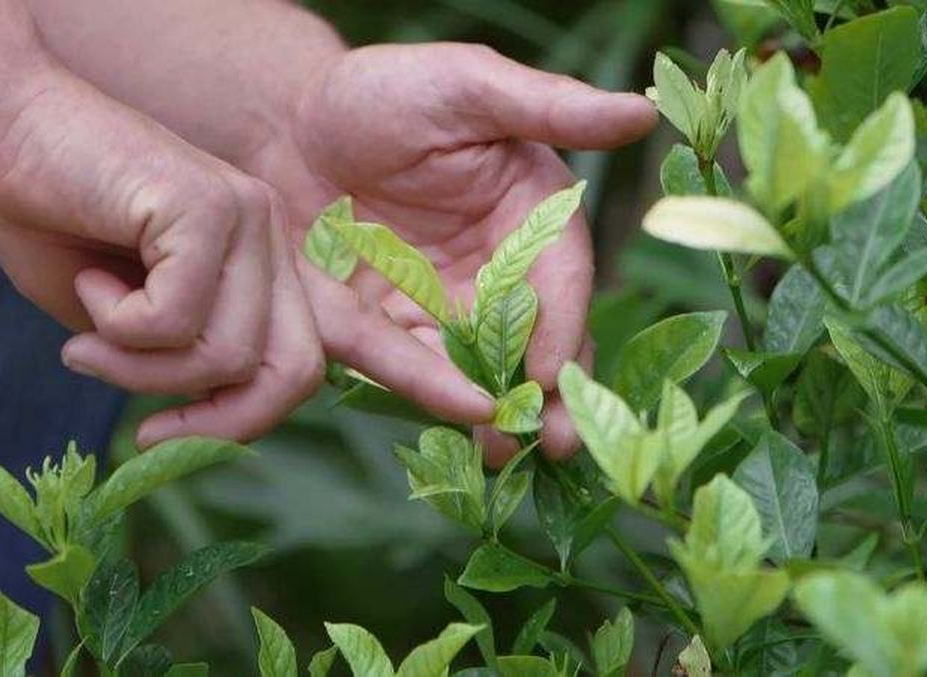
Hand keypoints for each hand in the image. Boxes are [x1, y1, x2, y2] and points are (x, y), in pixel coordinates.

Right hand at [0, 69, 322, 446]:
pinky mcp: (206, 206)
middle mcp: (270, 239)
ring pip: (228, 356)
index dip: (246, 421)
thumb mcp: (127, 318)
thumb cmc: (53, 219)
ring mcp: (247, 218)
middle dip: (215, 423)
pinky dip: (117, 326)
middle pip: (293, 372)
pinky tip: (88, 282)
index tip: (164, 439)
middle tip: (144, 430)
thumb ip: (181, 363)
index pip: (301, 366)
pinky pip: (175, 319)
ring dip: (141, 369)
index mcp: (264, 265)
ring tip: (90, 334)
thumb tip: (212, 424)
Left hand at [261, 43, 655, 461]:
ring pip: (482, 367)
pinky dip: (432, 401)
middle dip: (550, 392)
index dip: (562, 323)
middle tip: (556, 442)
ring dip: (497, 413)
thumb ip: (547, 105)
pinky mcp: (391, 328)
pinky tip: (449, 431)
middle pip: (536, 337)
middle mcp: (499, 266)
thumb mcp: (466, 85)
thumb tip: (641, 109)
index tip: (555, 369)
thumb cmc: (383, 91)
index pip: (561, 275)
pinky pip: (413, 370)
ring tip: (503, 451)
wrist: (285, 123)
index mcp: (532, 211)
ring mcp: (445, 303)